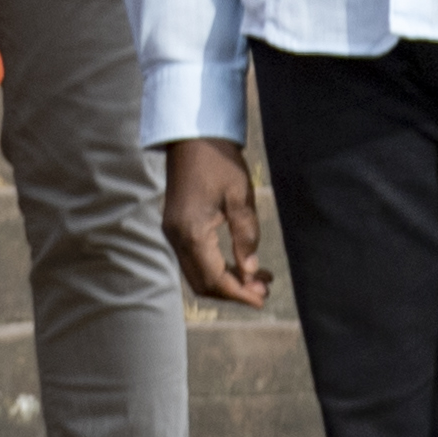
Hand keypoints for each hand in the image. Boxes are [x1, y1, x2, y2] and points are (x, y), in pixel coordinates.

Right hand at [160, 136, 269, 309]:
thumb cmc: (218, 162)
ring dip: (226, 281)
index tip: (263, 298)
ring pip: (197, 273)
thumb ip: (246, 236)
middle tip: (264, 290)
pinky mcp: (176, 227)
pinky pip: (194, 259)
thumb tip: (250, 270)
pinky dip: (216, 267)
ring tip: (258, 277)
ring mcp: (173, 233)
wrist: (192, 137)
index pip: (215, 278)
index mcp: (192, 232)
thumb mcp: (240, 198)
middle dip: (234, 292)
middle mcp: (176, 237)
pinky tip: (240, 262)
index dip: (239, 294)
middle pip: (203, 282)